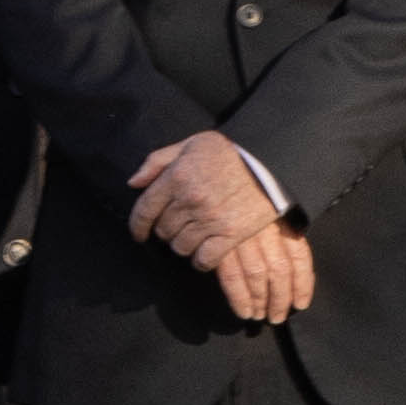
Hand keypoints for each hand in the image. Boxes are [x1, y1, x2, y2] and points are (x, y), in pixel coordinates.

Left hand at [128, 131, 313, 321]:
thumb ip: (158, 161)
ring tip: (193, 236)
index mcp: (177, 177)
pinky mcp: (230, 235)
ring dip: (183, 244)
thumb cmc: (231, 151)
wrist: (271, 162)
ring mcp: (210, 219)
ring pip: (181, 247)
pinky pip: (204, 259)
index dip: (137, 226)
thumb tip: (134, 183)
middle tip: (177, 226)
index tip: (139, 234)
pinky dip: (201, 260)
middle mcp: (190, 200)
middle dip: (166, 230)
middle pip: (163, 230)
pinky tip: (205, 252)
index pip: (144, 210)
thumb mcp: (191, 144)